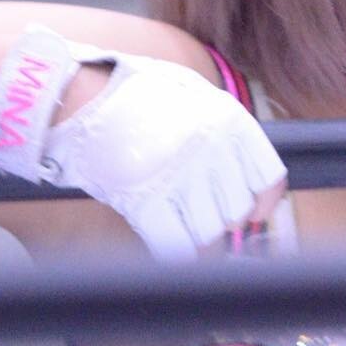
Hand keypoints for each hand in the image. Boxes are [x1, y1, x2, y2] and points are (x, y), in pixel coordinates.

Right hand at [0, 26, 286, 259]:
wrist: (77, 94)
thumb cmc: (131, 91)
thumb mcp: (190, 92)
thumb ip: (220, 125)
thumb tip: (241, 167)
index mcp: (229, 121)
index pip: (268, 178)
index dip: (263, 202)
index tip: (253, 214)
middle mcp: (211, 150)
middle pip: (236, 210)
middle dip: (221, 218)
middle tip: (201, 214)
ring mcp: (178, 177)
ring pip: (210, 234)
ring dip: (198, 238)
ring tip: (181, 227)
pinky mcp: (144, 201)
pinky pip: (177, 247)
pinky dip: (176, 255)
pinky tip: (170, 249)